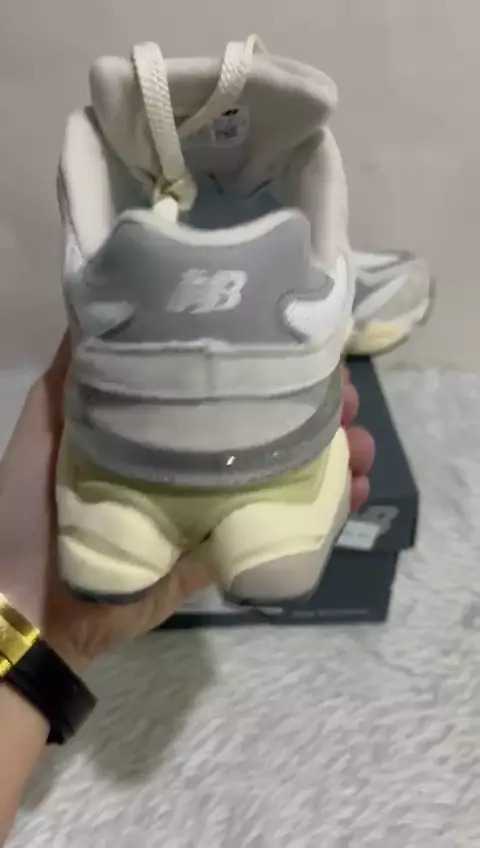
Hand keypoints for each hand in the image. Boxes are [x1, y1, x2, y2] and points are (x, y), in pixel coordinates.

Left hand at [0, 337, 373, 669]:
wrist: (31, 609)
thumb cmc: (29, 512)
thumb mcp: (44, 431)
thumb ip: (70, 379)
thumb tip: (99, 305)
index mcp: (155, 427)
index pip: (224, 386)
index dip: (268, 365)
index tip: (307, 351)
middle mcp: (187, 460)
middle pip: (264, 428)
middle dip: (315, 411)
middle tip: (351, 403)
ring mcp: (207, 507)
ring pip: (283, 475)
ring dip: (331, 460)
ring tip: (365, 451)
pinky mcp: (217, 552)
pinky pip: (277, 529)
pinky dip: (322, 514)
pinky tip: (356, 496)